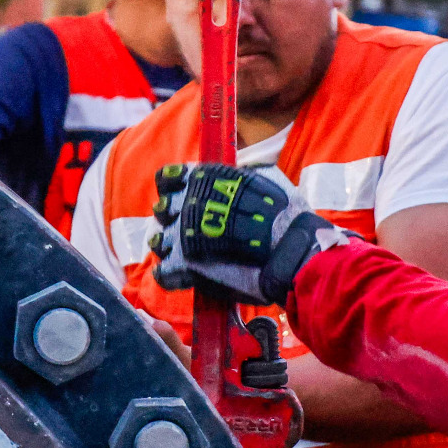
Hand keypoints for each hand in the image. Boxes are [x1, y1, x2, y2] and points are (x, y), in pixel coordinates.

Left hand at [147, 163, 345, 304]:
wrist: (290, 251)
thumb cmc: (284, 215)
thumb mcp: (265, 178)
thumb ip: (242, 176)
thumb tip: (241, 172)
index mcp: (204, 180)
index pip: (168, 176)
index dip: (172, 186)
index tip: (180, 194)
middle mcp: (187, 205)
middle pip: (162, 209)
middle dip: (169, 218)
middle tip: (183, 228)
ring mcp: (182, 236)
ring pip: (158, 240)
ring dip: (166, 246)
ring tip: (178, 253)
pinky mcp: (185, 268)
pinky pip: (163, 273)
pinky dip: (169, 276)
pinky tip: (182, 276)